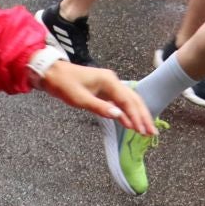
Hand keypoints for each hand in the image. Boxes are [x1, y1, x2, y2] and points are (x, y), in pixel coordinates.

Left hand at [39, 61, 155, 136]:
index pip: (128, 101)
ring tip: (146, 130)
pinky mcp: (104, 90)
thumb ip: (100, 107)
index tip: (143, 130)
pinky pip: (119, 102)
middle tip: (152, 132)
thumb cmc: (64, 84)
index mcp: (109, 81)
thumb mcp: (80, 99)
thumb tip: (119, 116)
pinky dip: (126, 113)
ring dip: (137, 115)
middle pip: (133, 100)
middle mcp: (112, 81)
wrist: (52, 73)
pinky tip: (130, 123)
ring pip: (128, 101)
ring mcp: (109, 85)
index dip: (136, 116)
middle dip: (143, 116)